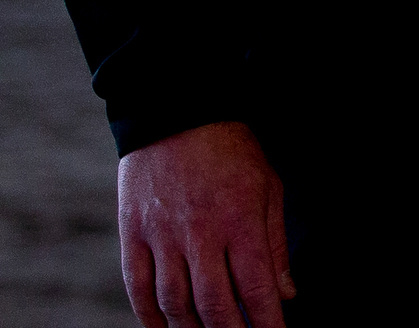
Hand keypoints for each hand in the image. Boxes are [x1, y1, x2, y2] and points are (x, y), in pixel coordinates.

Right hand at [117, 120, 292, 327]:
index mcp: (240, 219)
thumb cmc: (232, 151)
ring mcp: (162, 235)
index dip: (266, 321)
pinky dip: (149, 316)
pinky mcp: (133, 233)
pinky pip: (138, 287)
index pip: (255, 287)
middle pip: (213, 304)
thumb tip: (285, 293)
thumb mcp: (269, 188)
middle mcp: (200, 232)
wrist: (177, 112)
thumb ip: (275, 245)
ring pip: (173, 302)